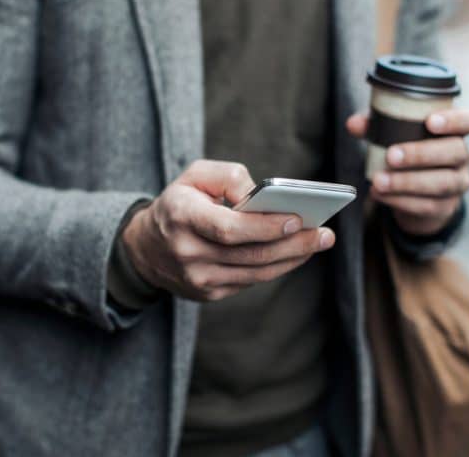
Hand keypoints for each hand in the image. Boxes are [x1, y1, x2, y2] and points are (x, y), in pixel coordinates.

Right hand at [121, 160, 335, 301]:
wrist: (145, 248)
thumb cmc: (179, 203)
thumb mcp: (194, 175)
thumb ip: (229, 177)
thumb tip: (263, 197)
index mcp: (181, 216)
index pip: (228, 228)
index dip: (264, 227)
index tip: (297, 219)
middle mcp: (187, 252)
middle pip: (249, 254)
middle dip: (292, 244)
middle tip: (324, 233)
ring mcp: (197, 279)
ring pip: (255, 273)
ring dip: (292, 258)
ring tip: (319, 242)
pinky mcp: (208, 294)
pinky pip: (250, 281)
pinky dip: (277, 267)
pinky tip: (296, 253)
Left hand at [347, 109, 468, 234]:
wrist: (416, 192)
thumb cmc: (407, 151)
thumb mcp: (392, 134)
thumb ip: (375, 125)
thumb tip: (354, 124)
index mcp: (456, 131)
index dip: (454, 120)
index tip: (430, 122)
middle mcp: (463, 156)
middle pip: (455, 152)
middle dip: (421, 154)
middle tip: (391, 156)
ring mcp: (458, 182)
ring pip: (442, 182)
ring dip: (407, 182)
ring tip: (379, 180)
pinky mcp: (445, 206)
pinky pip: (427, 205)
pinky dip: (401, 200)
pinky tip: (380, 194)